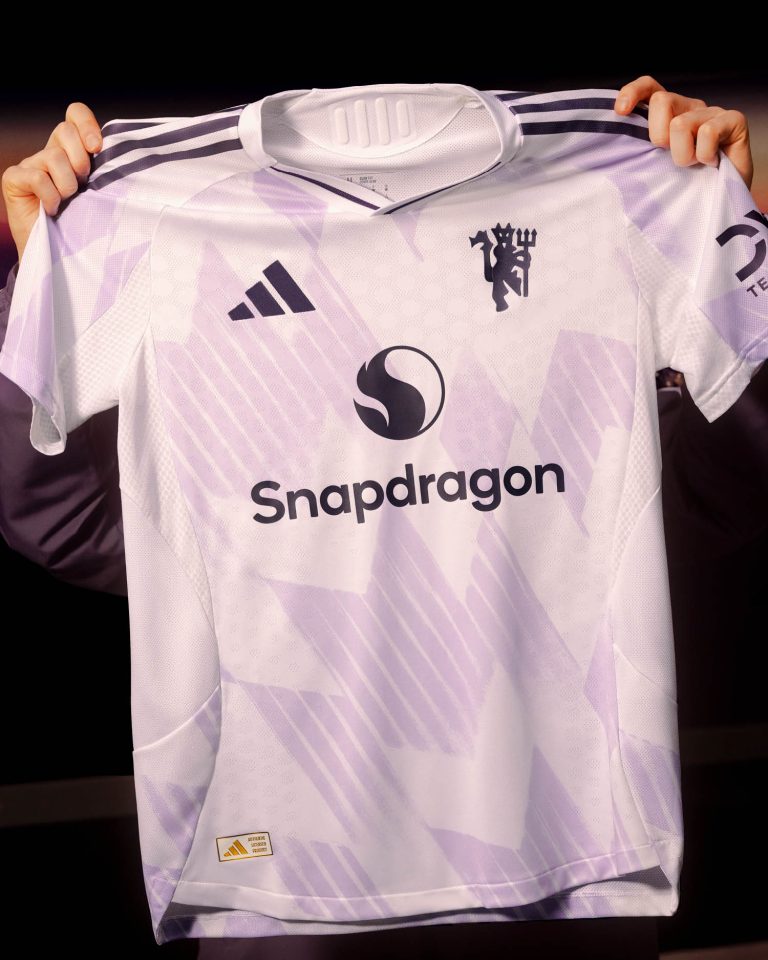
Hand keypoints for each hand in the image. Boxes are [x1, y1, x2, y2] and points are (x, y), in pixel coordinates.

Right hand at [1, 102, 102, 263]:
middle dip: (80, 158)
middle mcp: (50, 153)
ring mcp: (30, 165)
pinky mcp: (14, 179)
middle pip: (64, 130)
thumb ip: (107, 173)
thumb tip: (129, 158)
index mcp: (72, 151)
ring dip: (67, 184)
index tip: (97, 148)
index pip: (74, 114)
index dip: (85, 123)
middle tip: (83, 183)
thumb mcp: (101, 195)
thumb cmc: (84, 226)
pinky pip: (36, 176)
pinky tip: (52, 210)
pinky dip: (49, 195)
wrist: (59, 256)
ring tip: (67, 202)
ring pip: (52, 156)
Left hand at [614, 75, 752, 189]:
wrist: (719, 202)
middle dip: (658, 137)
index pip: (649, 88)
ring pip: (680, 124)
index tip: (620, 112)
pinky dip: (705, 154)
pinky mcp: (734, 120)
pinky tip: (712, 163)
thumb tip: (613, 141)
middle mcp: (689, 108)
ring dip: (683, 155)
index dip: (633, 92)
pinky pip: (707, 132)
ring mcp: (712, 112)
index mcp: (668, 114)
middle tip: (670, 159)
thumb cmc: (682, 187)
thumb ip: (638, 149)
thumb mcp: (653, 166)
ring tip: (694, 166)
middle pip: (661, 101)